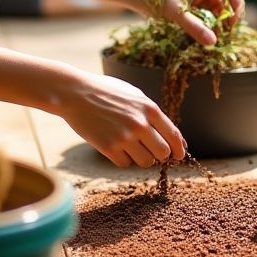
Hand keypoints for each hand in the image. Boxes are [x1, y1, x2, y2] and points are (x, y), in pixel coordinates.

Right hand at [58, 71, 185, 167]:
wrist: (76, 94)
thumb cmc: (107, 92)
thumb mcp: (134, 95)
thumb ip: (152, 113)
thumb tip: (170, 135)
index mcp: (149, 108)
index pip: (173, 135)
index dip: (179, 148)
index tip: (179, 156)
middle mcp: (140, 124)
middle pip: (163, 152)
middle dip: (160, 155)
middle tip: (153, 152)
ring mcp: (124, 137)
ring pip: (145, 162)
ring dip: (142, 158)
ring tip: (131, 146)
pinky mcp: (108, 148)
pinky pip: (125, 164)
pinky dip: (122, 159)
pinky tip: (115, 146)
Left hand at [142, 0, 244, 46]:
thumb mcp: (177, 13)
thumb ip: (195, 27)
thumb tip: (212, 42)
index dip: (237, 3)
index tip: (234, 20)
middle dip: (230, 13)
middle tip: (228, 31)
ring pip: (220, 6)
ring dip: (221, 19)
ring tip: (220, 34)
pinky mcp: (197, 1)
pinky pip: (211, 12)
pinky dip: (212, 21)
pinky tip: (210, 32)